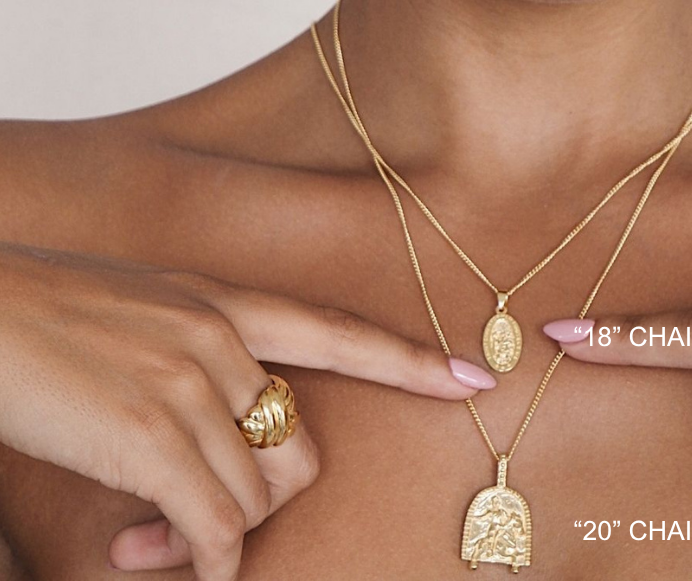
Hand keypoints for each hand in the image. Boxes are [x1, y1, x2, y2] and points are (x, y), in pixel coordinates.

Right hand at [0, 241, 495, 580]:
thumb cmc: (52, 313)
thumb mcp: (146, 310)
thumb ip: (202, 354)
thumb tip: (235, 420)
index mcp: (225, 303)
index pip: (340, 333)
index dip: (410, 361)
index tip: (472, 377)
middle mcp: (222, 340)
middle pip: (298, 451)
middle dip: (266, 501)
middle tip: (206, 524)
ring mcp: (189, 386)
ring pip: (255, 495)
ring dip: (215, 538)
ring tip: (153, 537)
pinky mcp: (150, 437)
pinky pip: (214, 526)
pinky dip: (206, 562)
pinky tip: (170, 562)